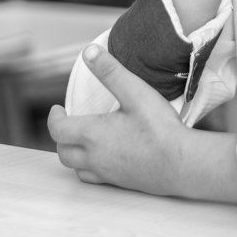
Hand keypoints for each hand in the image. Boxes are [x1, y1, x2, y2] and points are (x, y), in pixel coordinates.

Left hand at [48, 45, 189, 193]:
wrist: (181, 164)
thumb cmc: (159, 128)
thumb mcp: (136, 92)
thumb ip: (111, 72)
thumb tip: (89, 52)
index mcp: (93, 134)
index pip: (58, 129)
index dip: (54, 118)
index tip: (57, 109)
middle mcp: (94, 157)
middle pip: (63, 151)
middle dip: (61, 136)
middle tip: (68, 123)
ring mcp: (107, 173)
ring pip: (76, 168)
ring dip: (72, 154)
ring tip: (82, 141)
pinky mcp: (120, 183)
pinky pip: (93, 178)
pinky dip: (89, 168)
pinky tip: (103, 159)